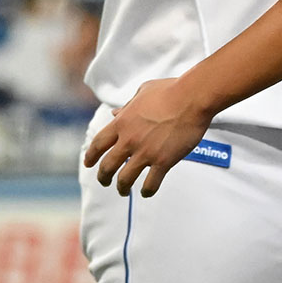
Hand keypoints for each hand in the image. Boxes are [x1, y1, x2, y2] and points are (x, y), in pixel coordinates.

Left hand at [83, 77, 211, 197]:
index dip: (91, 156)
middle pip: (107, 166)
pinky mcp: (163, 161)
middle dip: (103, 177)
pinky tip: (147, 192)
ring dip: (122, 188)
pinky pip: (150, 183)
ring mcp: (146, 152)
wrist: (192, 98)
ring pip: (125, 179)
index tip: (89, 164)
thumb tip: (115, 113)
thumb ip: (127, 105)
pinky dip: (147, 191)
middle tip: (105, 182)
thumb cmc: (170, 90)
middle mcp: (129, 140)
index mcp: (122, 123)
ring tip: (123, 191)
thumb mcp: (143, 92)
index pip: (98, 144)